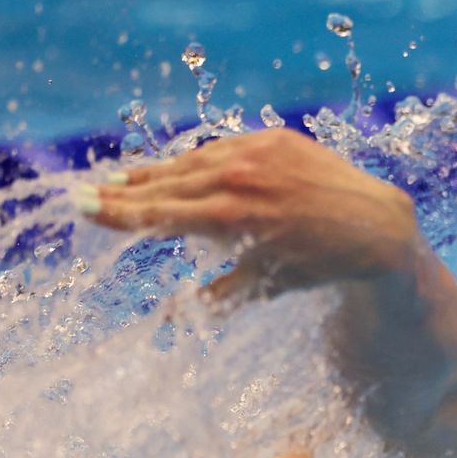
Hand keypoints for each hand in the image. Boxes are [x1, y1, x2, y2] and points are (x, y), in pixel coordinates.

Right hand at [76, 129, 419, 302]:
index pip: (159, 212)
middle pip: (167, 184)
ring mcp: (257, 154)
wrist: (374, 225)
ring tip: (124, 179)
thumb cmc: (319, 264)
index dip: (118, 211)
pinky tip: (178, 167)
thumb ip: (216, 298)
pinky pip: (222, 148)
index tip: (81, 205)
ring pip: (192, 162)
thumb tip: (172, 319)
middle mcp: (240, 179)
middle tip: (90, 191)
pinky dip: (197, 159)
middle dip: (127, 190)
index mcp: (231, 218)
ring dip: (157, 172)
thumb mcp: (266, 286)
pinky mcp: (274, 138)